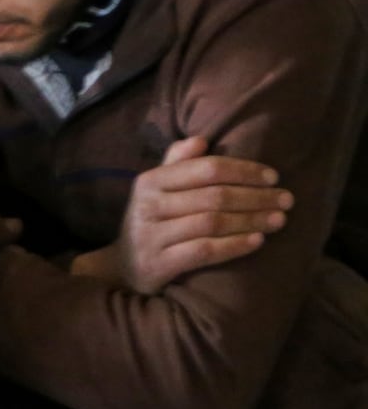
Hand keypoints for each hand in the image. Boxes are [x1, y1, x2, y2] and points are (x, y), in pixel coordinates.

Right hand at [77, 137, 290, 293]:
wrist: (121, 269)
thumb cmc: (151, 223)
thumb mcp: (155, 190)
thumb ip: (176, 164)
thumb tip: (202, 139)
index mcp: (150, 181)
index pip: (207, 169)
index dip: (244, 171)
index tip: (273, 177)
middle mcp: (148, 206)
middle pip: (214, 196)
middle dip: (256, 197)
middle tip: (286, 200)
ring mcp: (151, 236)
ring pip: (212, 223)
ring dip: (251, 220)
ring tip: (278, 220)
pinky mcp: (157, 264)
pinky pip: (204, 252)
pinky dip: (234, 246)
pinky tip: (257, 242)